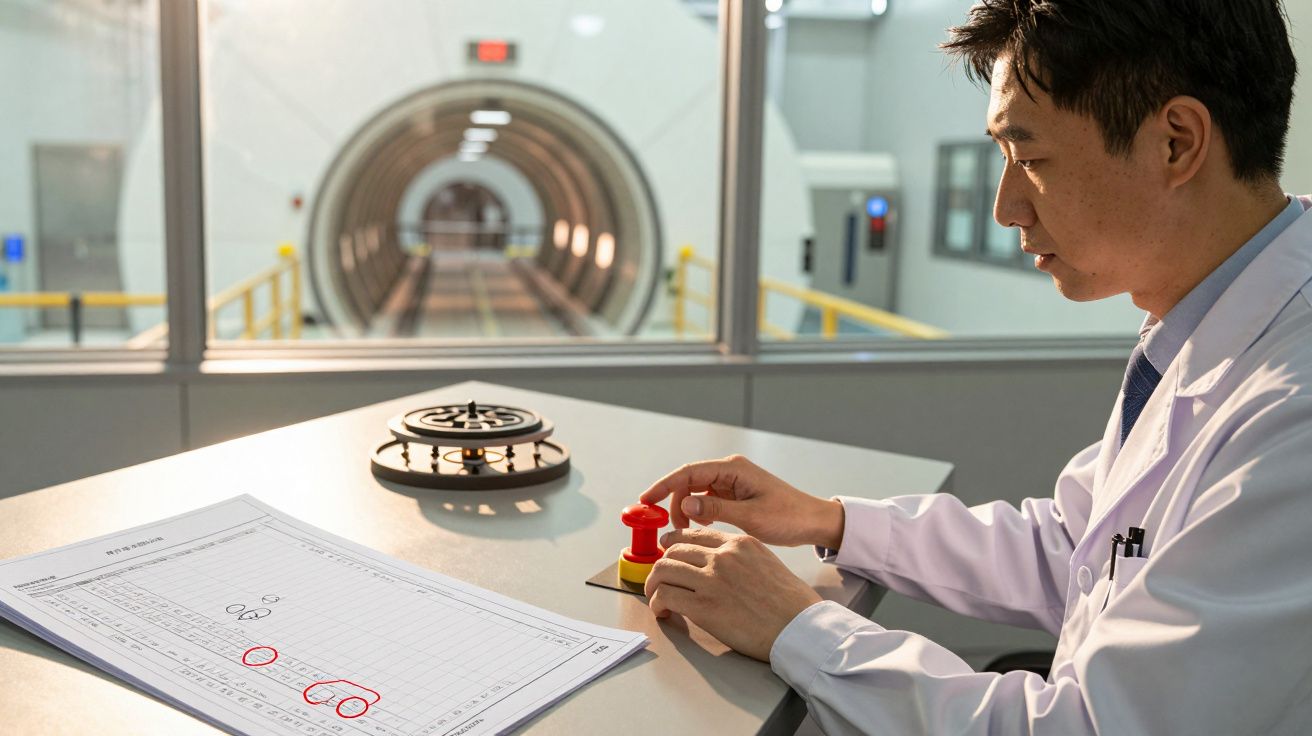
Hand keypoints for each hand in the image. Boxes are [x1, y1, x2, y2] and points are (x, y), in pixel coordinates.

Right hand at [640, 455, 844, 548]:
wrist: (812, 522)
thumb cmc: (788, 517)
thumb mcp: (750, 517)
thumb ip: (716, 510)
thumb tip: (685, 506)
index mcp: (733, 469)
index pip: (688, 473)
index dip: (664, 486)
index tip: (646, 500)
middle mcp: (730, 471)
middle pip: (689, 482)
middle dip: (675, 503)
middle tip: (672, 529)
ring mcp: (732, 482)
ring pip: (696, 492)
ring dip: (687, 510)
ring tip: (687, 532)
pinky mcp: (735, 493)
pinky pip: (707, 499)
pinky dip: (699, 513)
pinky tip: (701, 528)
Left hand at [644, 528, 822, 660]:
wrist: (800, 626)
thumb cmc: (790, 602)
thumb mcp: (766, 562)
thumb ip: (739, 558)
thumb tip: (715, 565)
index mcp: (738, 543)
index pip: (694, 535)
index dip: (674, 543)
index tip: (667, 550)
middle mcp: (722, 556)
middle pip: (673, 550)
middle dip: (661, 564)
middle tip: (659, 579)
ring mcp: (711, 580)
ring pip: (663, 570)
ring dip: (654, 584)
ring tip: (657, 597)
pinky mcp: (703, 607)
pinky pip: (666, 596)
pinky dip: (658, 603)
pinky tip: (663, 611)